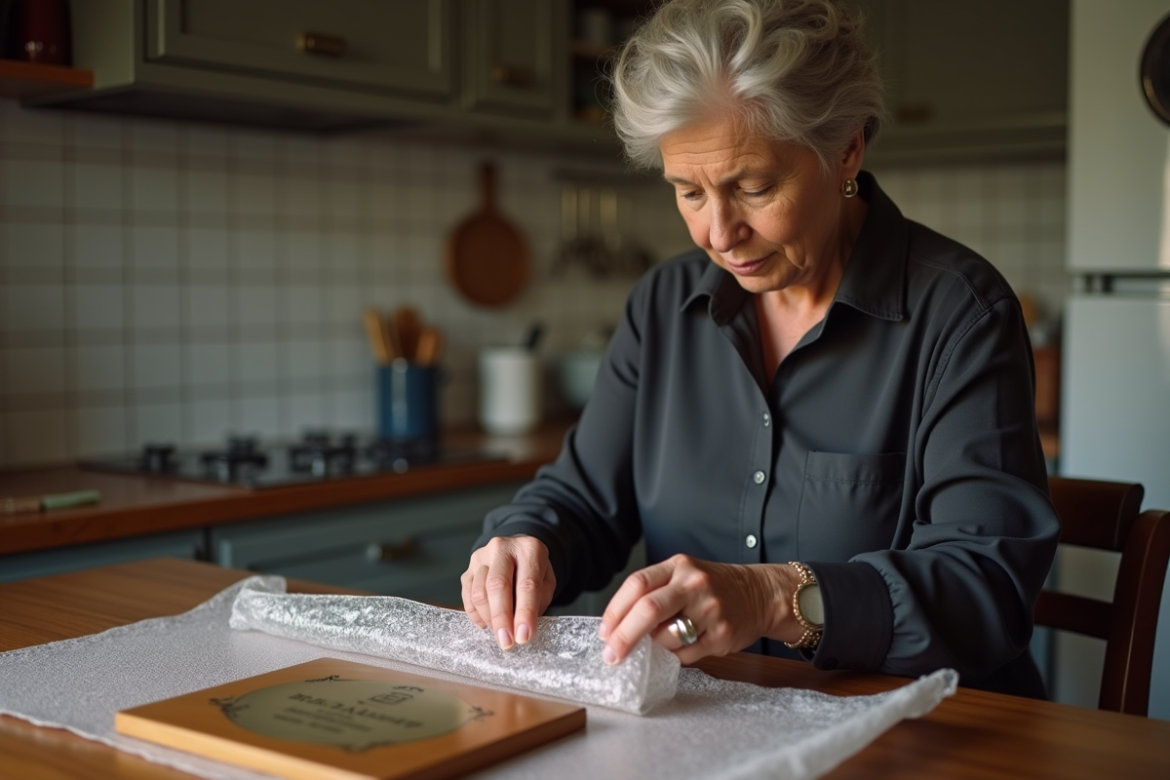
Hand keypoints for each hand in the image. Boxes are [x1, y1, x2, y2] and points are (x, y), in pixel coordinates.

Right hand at [461, 535, 555, 650]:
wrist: (517, 550)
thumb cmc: (534, 570)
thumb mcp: (547, 581)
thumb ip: (538, 601)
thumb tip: (521, 627)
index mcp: (529, 549)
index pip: (527, 584)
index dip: (525, 613)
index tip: (523, 636)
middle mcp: (502, 548)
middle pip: (497, 586)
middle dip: (502, 618)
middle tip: (506, 642)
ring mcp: (481, 557)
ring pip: (479, 593)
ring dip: (490, 619)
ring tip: (501, 631)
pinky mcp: (467, 569)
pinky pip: (467, 597)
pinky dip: (476, 615)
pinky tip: (487, 623)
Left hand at [598, 555, 804, 664]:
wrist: (761, 593)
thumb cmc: (714, 587)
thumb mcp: (684, 575)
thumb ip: (655, 592)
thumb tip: (618, 626)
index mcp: (678, 567)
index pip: (637, 585)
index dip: (615, 611)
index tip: (605, 632)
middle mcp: (694, 584)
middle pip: (648, 610)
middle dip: (624, 637)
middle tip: (611, 655)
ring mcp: (710, 609)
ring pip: (666, 637)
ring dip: (654, 648)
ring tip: (657, 646)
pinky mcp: (722, 634)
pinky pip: (686, 654)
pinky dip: (675, 657)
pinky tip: (680, 649)